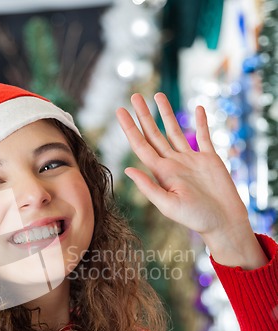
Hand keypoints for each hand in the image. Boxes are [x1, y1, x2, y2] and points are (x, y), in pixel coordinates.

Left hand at [116, 93, 267, 268]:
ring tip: (158, 95)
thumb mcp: (168, 205)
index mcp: (162, 172)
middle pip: (154, 134)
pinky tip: (197, 107)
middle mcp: (173, 163)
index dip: (130, 128)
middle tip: (134, 96)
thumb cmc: (196, 217)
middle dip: (143, 115)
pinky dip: (201, 121)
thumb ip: (148, 187)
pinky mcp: (209, 158)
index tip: (120, 111)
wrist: (223, 221)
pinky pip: (204, 135)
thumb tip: (127, 169)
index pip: (141, 145)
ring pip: (175, 130)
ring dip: (166, 113)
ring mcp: (191, 159)